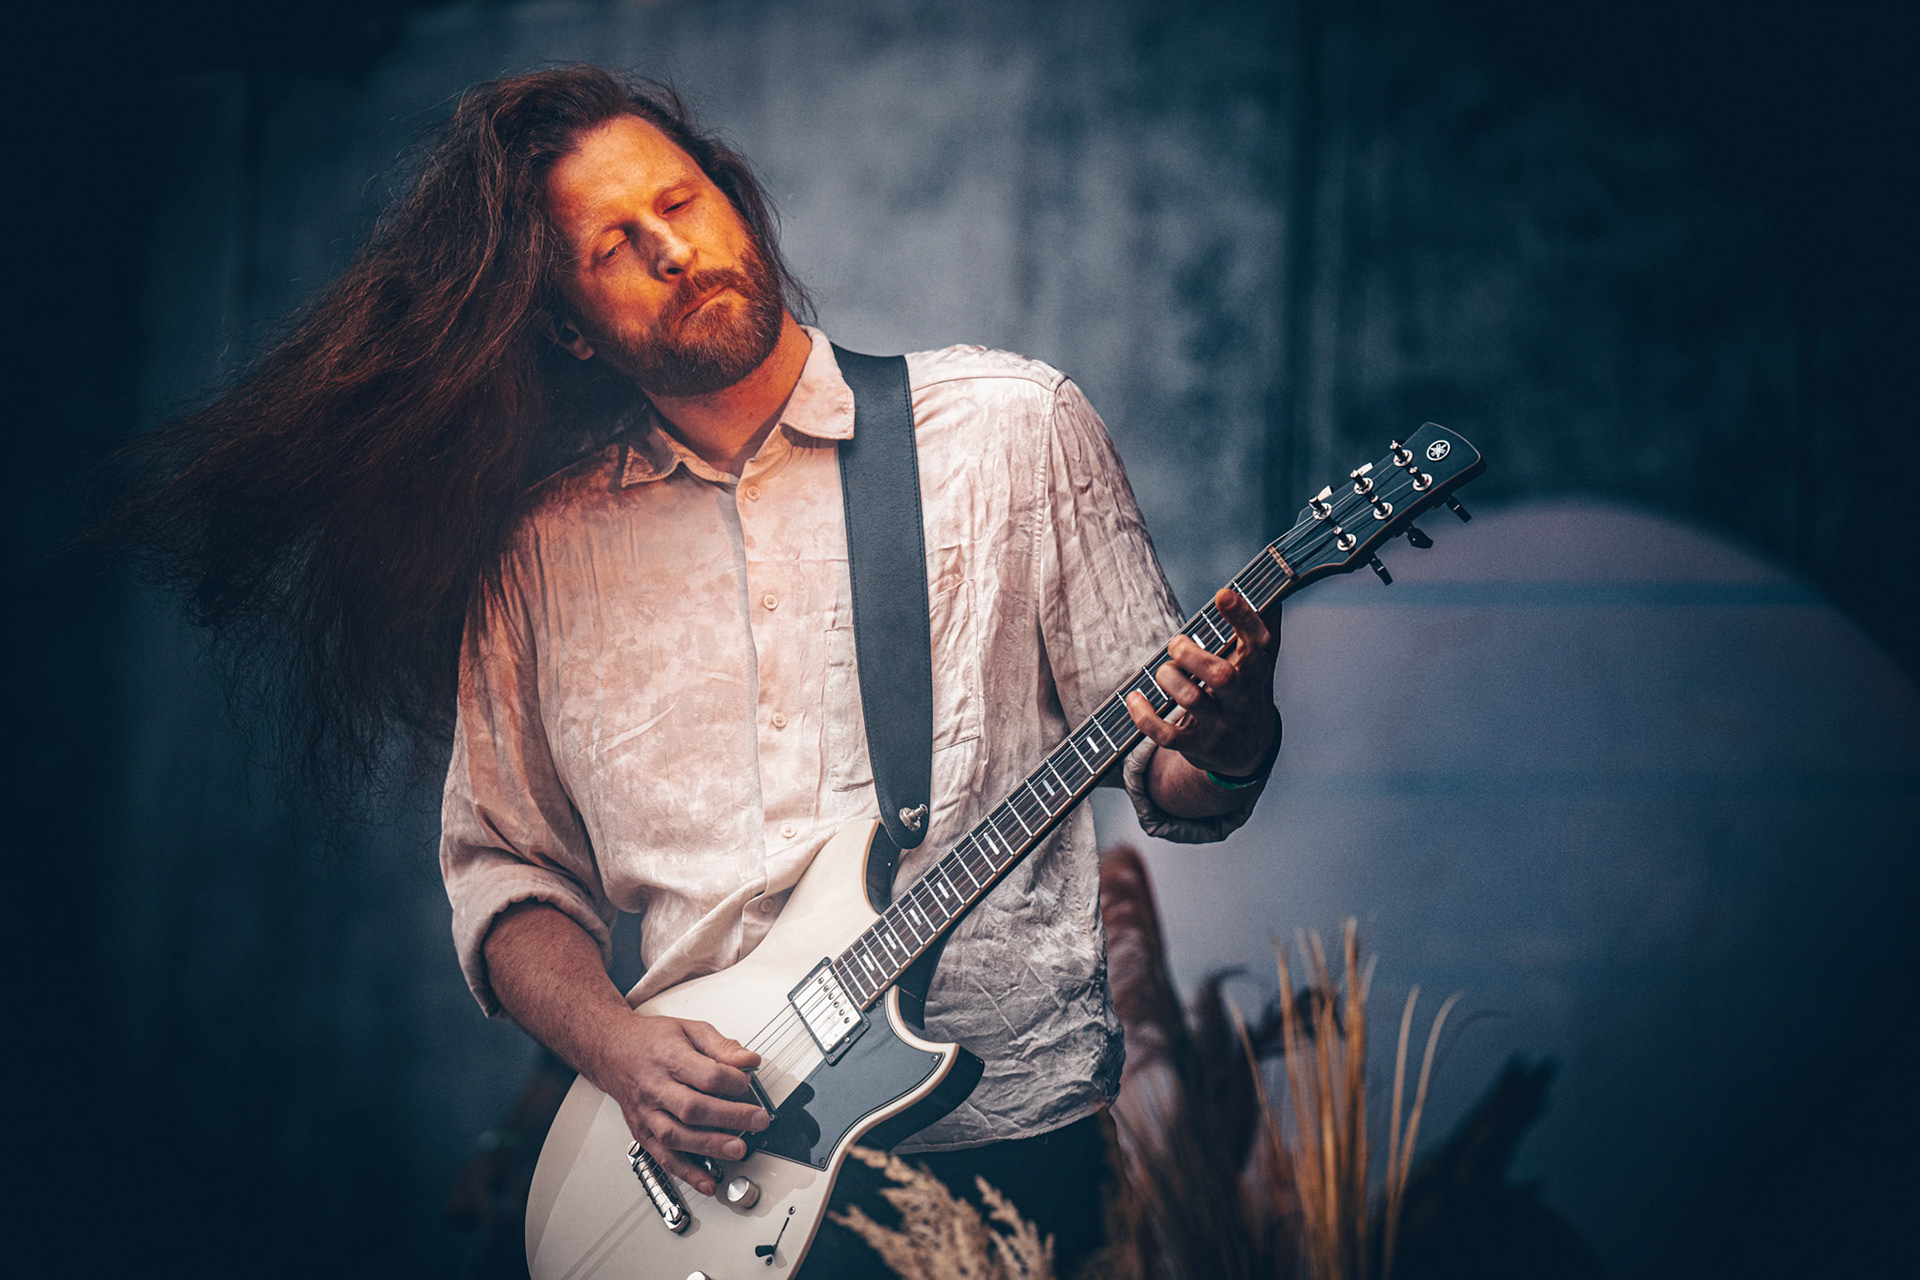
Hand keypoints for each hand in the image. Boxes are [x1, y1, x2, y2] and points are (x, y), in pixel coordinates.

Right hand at [592, 1014, 769, 1195]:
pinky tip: (707, 1181)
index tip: (748, 1084)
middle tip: (757, 1121)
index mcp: (669, 1058)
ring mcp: (647, 1114)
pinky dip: (686, 1173)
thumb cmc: (651, 1041)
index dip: (733, 1082)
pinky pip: (663, 1158)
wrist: (612, 1050)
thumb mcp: (690, 1029)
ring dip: (709, 1146)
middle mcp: (656, 1089)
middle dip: (730, 1117)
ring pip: (677, 1136)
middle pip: (694, 1108)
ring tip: (737, 1149)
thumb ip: (721, 1046)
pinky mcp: (643, 1133)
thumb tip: (749, 1062)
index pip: (707, 1075)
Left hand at [1123, 586, 1278, 777]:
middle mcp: (1240, 700)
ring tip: (1165, 671)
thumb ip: (1262, 630)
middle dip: (1192, 655)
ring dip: (1169, 678)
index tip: (1223, 594)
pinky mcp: (1197, 746)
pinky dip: (1145, 717)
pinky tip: (1134, 698)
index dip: (1243, 618)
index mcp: (1256, 673)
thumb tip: (1272, 593)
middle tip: (1177, 643)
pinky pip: (1167, 736)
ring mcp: (1219, 725)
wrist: (1247, 752)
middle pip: (1222, 675)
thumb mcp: (1258, 665)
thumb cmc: (1245, 695)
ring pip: (1192, 701)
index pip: (1258, 643)